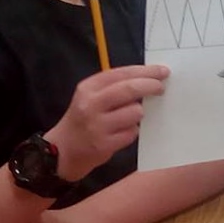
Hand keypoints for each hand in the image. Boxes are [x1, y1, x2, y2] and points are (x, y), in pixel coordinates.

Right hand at [44, 65, 169, 181]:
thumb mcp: (91, 96)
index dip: (146, 71)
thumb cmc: (83, 119)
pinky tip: (122, 133)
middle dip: (151, 86)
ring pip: (135, 112)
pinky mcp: (104, 144)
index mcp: (88, 88)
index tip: (163, 71)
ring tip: (130, 118)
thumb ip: (115, 86)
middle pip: (130, 89)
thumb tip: (150, 77)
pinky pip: (132, 132)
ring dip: (139, 114)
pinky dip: (132, 131)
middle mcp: (90, 104)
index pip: (122, 73)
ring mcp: (97, 125)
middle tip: (161, 88)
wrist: (61, 151)